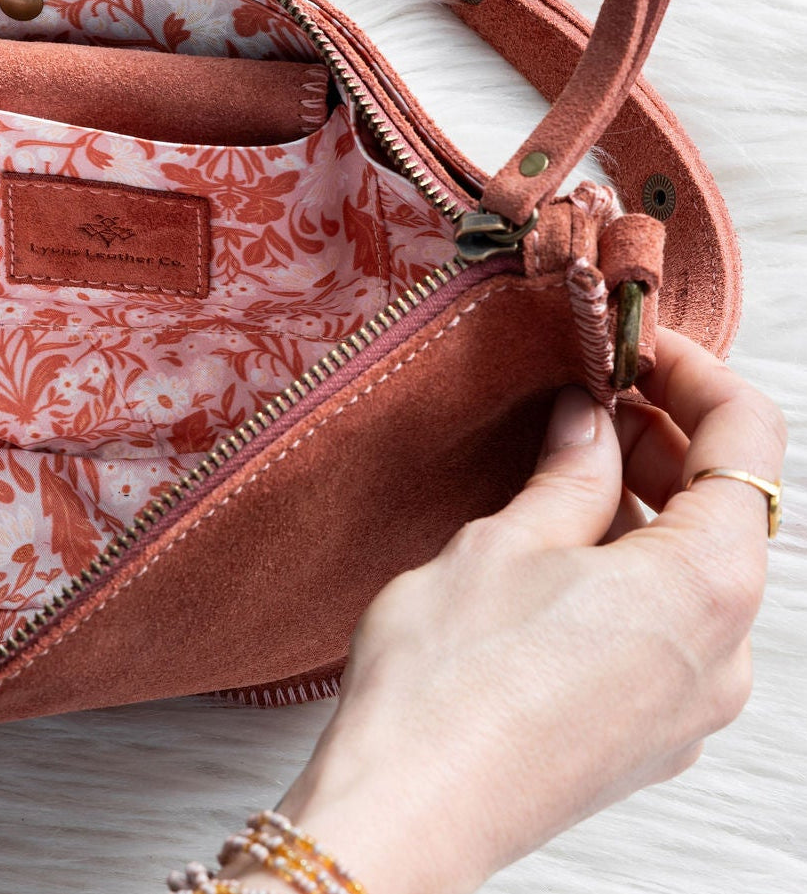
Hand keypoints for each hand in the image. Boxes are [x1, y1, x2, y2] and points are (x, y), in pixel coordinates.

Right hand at [230, 328, 784, 893]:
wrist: (412, 810)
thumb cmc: (450, 683)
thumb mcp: (504, 541)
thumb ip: (570, 472)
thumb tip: (590, 421)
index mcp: (707, 583)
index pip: (748, 440)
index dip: (695, 375)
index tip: (638, 349)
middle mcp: (726, 652)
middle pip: (730, 513)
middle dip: (666, 444)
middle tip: (587, 403)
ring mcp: (691, 707)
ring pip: (695, 577)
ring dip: (644, 513)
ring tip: (558, 480)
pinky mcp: (648, 738)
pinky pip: (666, 634)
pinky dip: (630, 578)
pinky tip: (555, 561)